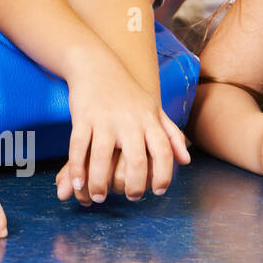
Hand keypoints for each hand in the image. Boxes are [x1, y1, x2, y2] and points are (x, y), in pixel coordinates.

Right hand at [56, 67, 190, 204]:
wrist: (96, 64)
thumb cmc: (127, 93)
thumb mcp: (153, 110)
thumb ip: (171, 135)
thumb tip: (185, 160)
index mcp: (149, 120)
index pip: (163, 152)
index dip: (163, 174)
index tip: (158, 191)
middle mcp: (128, 121)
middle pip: (135, 160)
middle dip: (133, 185)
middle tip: (129, 198)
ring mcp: (103, 119)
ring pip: (101, 157)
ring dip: (99, 182)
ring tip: (99, 197)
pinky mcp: (82, 117)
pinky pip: (78, 146)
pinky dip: (77, 168)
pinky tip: (77, 183)